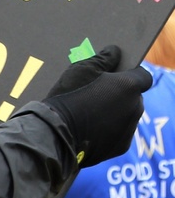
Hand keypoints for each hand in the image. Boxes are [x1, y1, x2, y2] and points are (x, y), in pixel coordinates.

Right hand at [42, 45, 151, 166]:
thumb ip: (102, 58)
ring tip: (90, 111)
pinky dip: (108, 129)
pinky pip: (119, 132)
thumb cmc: (67, 97)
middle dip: (120, 94)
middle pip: (134, 96)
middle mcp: (135, 107)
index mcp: (128, 86)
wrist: (54, 134)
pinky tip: (89, 127)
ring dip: (114, 111)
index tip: (115, 74)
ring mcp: (129, 129)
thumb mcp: (80, 69)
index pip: (143, 76)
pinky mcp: (120, 146)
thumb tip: (114, 52)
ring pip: (127, 115)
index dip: (130, 74)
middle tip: (98, 93)